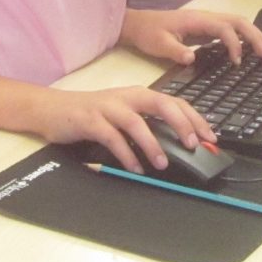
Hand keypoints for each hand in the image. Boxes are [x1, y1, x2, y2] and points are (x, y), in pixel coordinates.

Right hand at [33, 84, 215, 175]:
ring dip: (152, 144)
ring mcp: (109, 107)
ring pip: (137, 122)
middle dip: (181, 123)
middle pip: (162, 104)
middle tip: (192, 144)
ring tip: (162, 163)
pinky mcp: (91, 120)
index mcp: (140, 95)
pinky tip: (134, 167)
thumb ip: (147, 124)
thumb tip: (176, 144)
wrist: (52, 109)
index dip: (194, 118)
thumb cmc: (92, 114)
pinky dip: (125, 154)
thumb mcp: (124, 114)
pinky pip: (112, 137)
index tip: (209, 136)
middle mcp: (128, 97)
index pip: (175, 101)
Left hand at [120, 7, 261, 64]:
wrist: (139, 24)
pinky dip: (244, 37)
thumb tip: (192, 59)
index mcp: (197, 20)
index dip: (234, 43)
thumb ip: (175, 51)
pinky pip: (231, 29)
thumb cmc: (149, 33)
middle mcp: (206, 17)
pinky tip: (251, 48)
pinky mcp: (207, 28)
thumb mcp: (158, 44)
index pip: (224, 28)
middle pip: (238, 21)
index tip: (237, 62)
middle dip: (255, 35)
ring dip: (253, 34)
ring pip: (237, 23)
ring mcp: (208, 22)